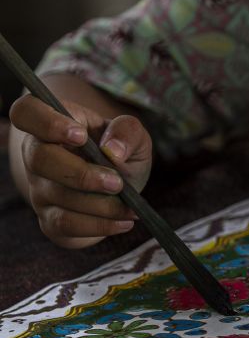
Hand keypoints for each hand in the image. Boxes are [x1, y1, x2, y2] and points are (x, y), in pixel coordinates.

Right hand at [10, 94, 152, 248]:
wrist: (120, 190)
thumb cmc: (121, 154)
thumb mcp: (133, 136)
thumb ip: (127, 131)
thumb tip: (113, 150)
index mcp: (54, 124)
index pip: (26, 112)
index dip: (46, 122)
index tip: (81, 136)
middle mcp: (38, 155)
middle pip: (39, 159)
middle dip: (82, 174)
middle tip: (117, 183)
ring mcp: (40, 188)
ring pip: (58, 196)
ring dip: (100, 205)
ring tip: (130, 207)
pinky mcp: (49, 218)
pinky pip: (65, 224)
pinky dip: (99, 225)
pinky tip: (124, 222)